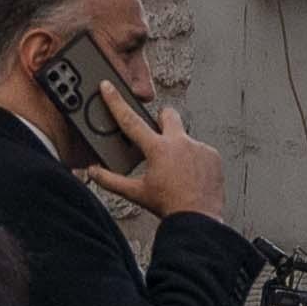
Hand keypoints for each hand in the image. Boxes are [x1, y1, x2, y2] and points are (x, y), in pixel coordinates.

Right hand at [113, 99, 229, 228]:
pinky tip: (191, 176)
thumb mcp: (136, 193)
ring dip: (178, 148)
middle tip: (156, 137)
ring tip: (176, 171)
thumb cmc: (168, 206)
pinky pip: (201, 151)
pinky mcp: (213, 155)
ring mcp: (198, 147)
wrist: (198, 219)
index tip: (108, 86)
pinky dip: (195, 160)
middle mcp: (179, 142)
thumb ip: (111, 181)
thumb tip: (93, 172)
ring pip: (184, 138)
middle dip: (161, 120)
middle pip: (167, 114)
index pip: (130, 120)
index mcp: (157, 149)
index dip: (116, 102)